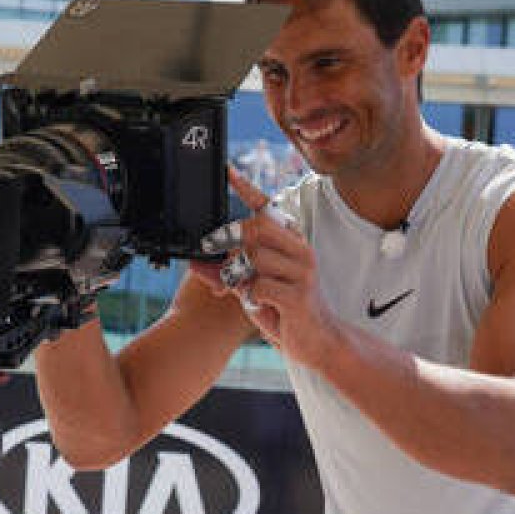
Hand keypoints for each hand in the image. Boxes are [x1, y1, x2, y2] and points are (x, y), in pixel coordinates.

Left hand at [197, 166, 340, 368]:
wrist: (318, 342)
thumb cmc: (286, 310)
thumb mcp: (255, 286)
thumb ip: (230, 271)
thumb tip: (196, 263)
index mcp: (293, 242)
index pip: (268, 209)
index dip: (247, 189)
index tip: (228, 171)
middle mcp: (301, 250)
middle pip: (256, 228)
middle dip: (232, 242)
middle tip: (223, 259)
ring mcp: (302, 272)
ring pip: (255, 257)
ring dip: (241, 277)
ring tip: (248, 291)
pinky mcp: (298, 295)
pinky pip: (260, 285)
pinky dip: (250, 296)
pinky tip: (258, 304)